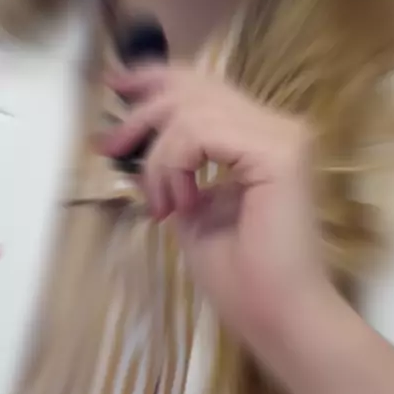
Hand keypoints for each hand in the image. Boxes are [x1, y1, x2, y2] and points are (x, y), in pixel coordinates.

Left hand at [102, 64, 329, 367]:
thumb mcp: (189, 208)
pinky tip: (181, 204)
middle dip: (141, 113)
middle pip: (195, 87)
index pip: (206, 87)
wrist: (275, 314)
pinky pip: (200, 133)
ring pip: (192, 110)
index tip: (115, 85)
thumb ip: (171, 168)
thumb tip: (128, 139)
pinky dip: (175, 165)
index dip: (156, 79)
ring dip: (159, 159)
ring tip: (162, 205)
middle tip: (110, 147)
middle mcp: (278, 127)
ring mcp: (282, 137)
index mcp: (262, 138)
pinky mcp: (279, 153)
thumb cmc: (239, 276)